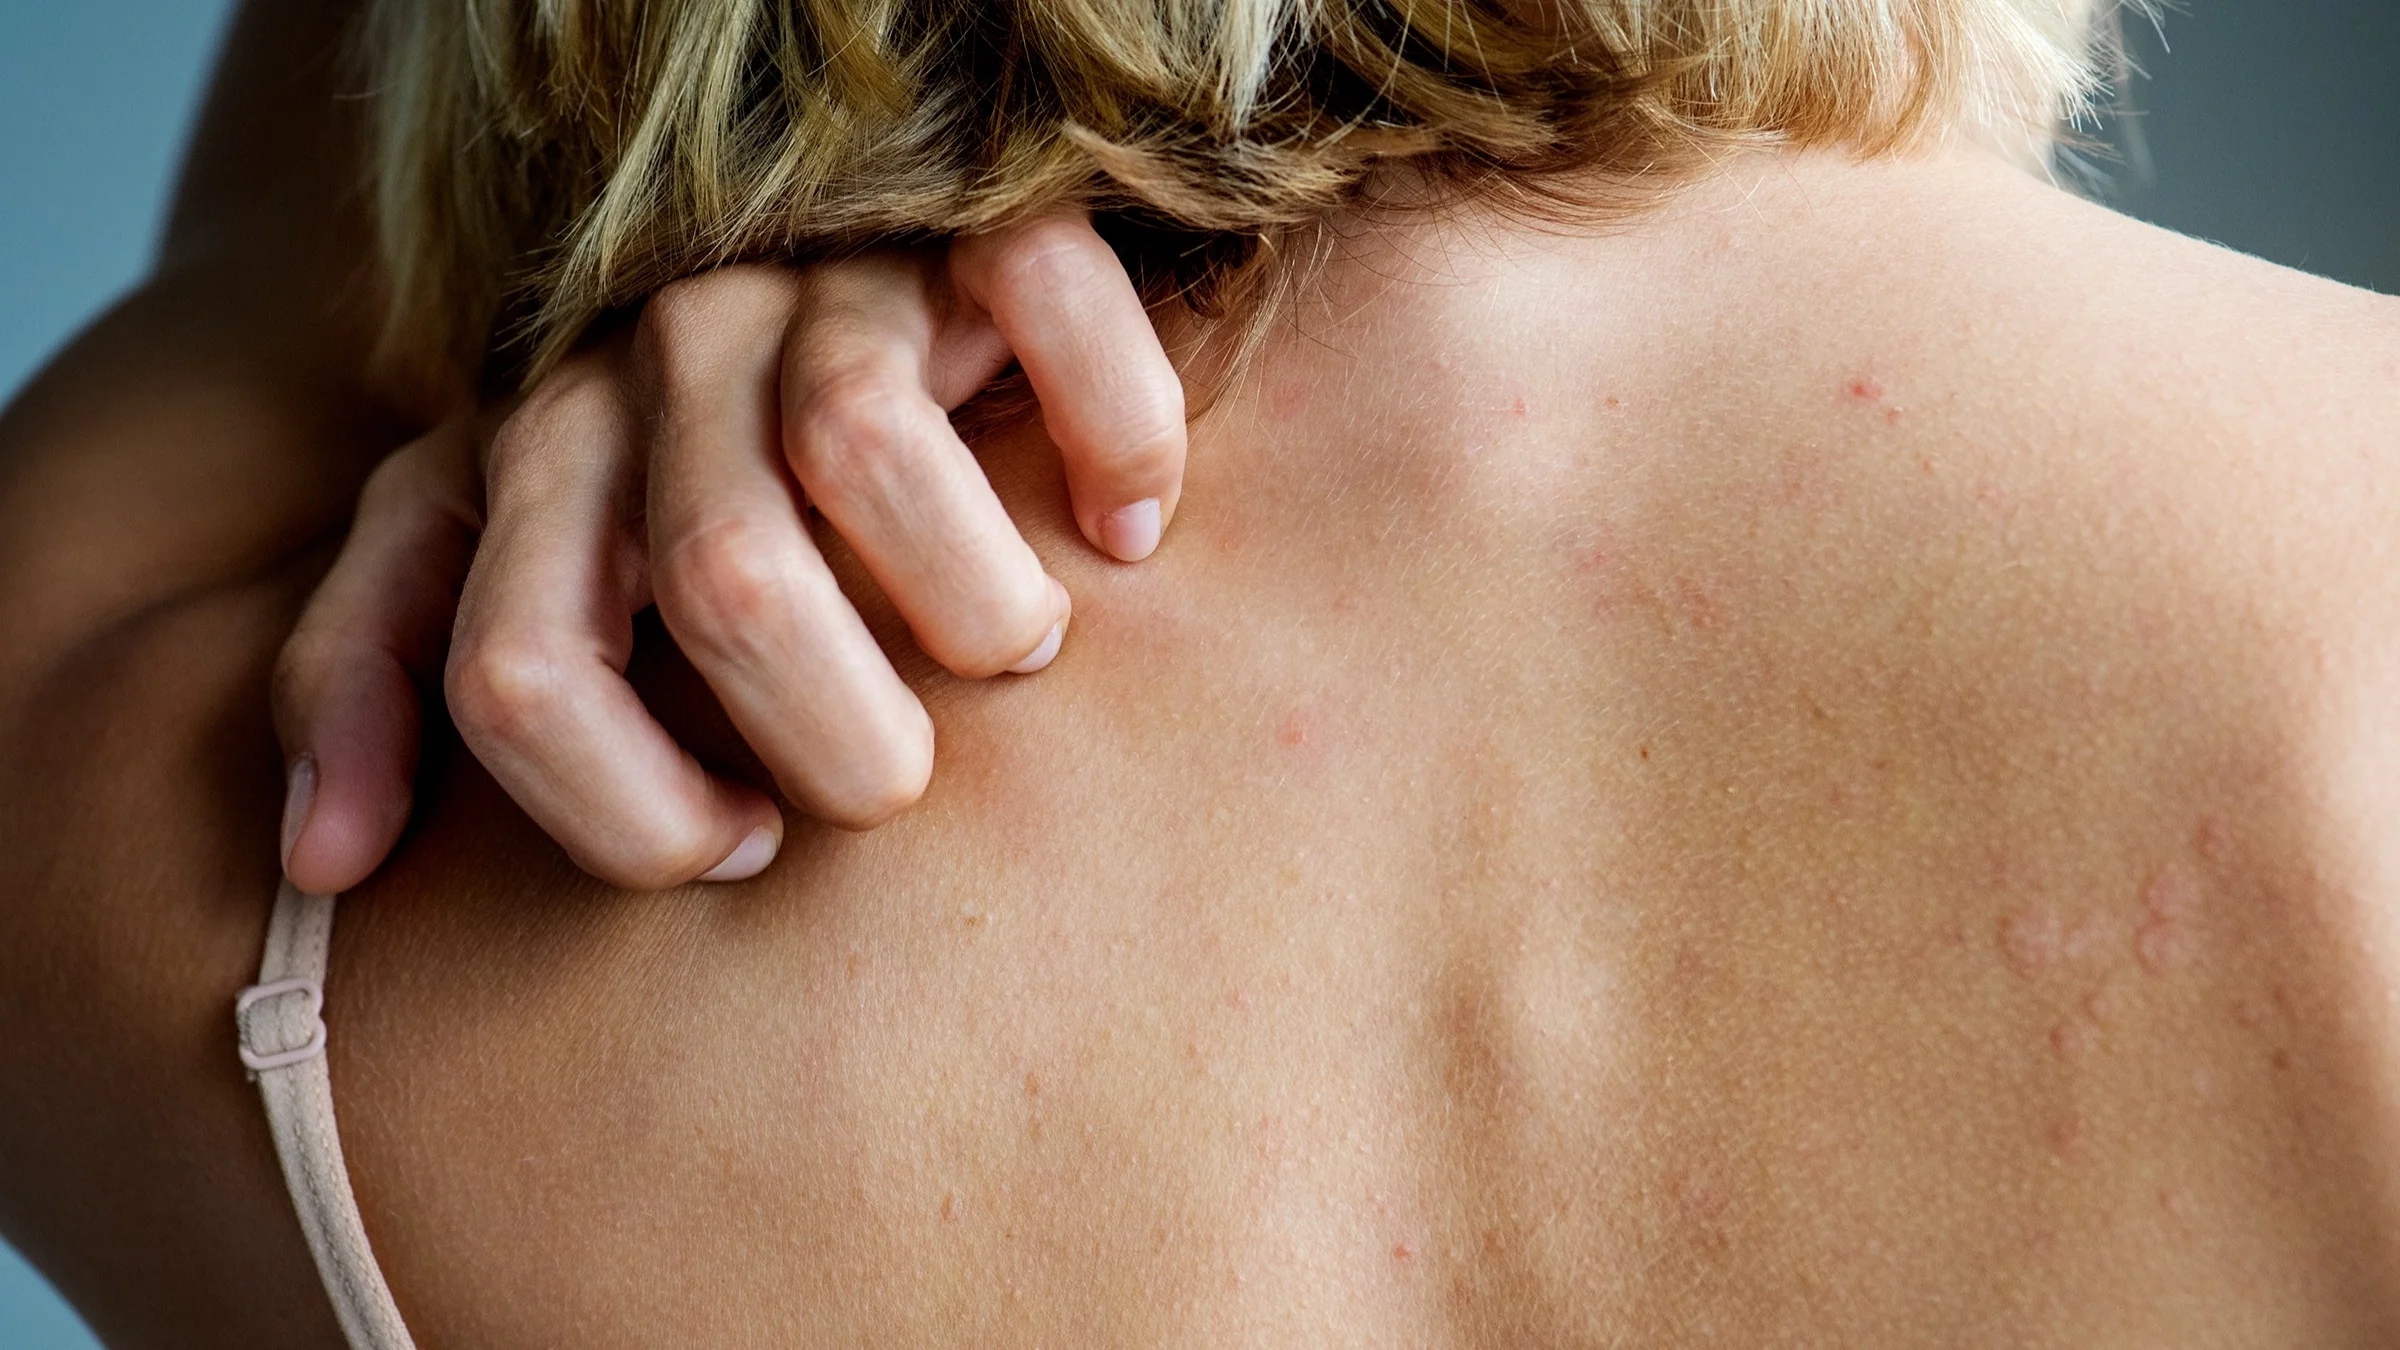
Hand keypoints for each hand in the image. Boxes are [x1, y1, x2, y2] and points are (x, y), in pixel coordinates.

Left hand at [273, 213, 1184, 891]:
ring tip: (1020, 652)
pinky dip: (1111, 439)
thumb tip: (325, 855)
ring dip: (977, 608)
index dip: (635, 815)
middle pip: (725, 581)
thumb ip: (378, 672)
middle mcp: (656, 361)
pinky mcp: (967, 232)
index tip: (744, 848)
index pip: (517, 674)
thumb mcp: (477, 554)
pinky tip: (1132, 525)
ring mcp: (815, 285)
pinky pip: (1046, 303)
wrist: (808, 258)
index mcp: (530, 461)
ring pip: (864, 447)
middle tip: (896, 779)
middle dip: (841, 741)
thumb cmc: (654, 476)